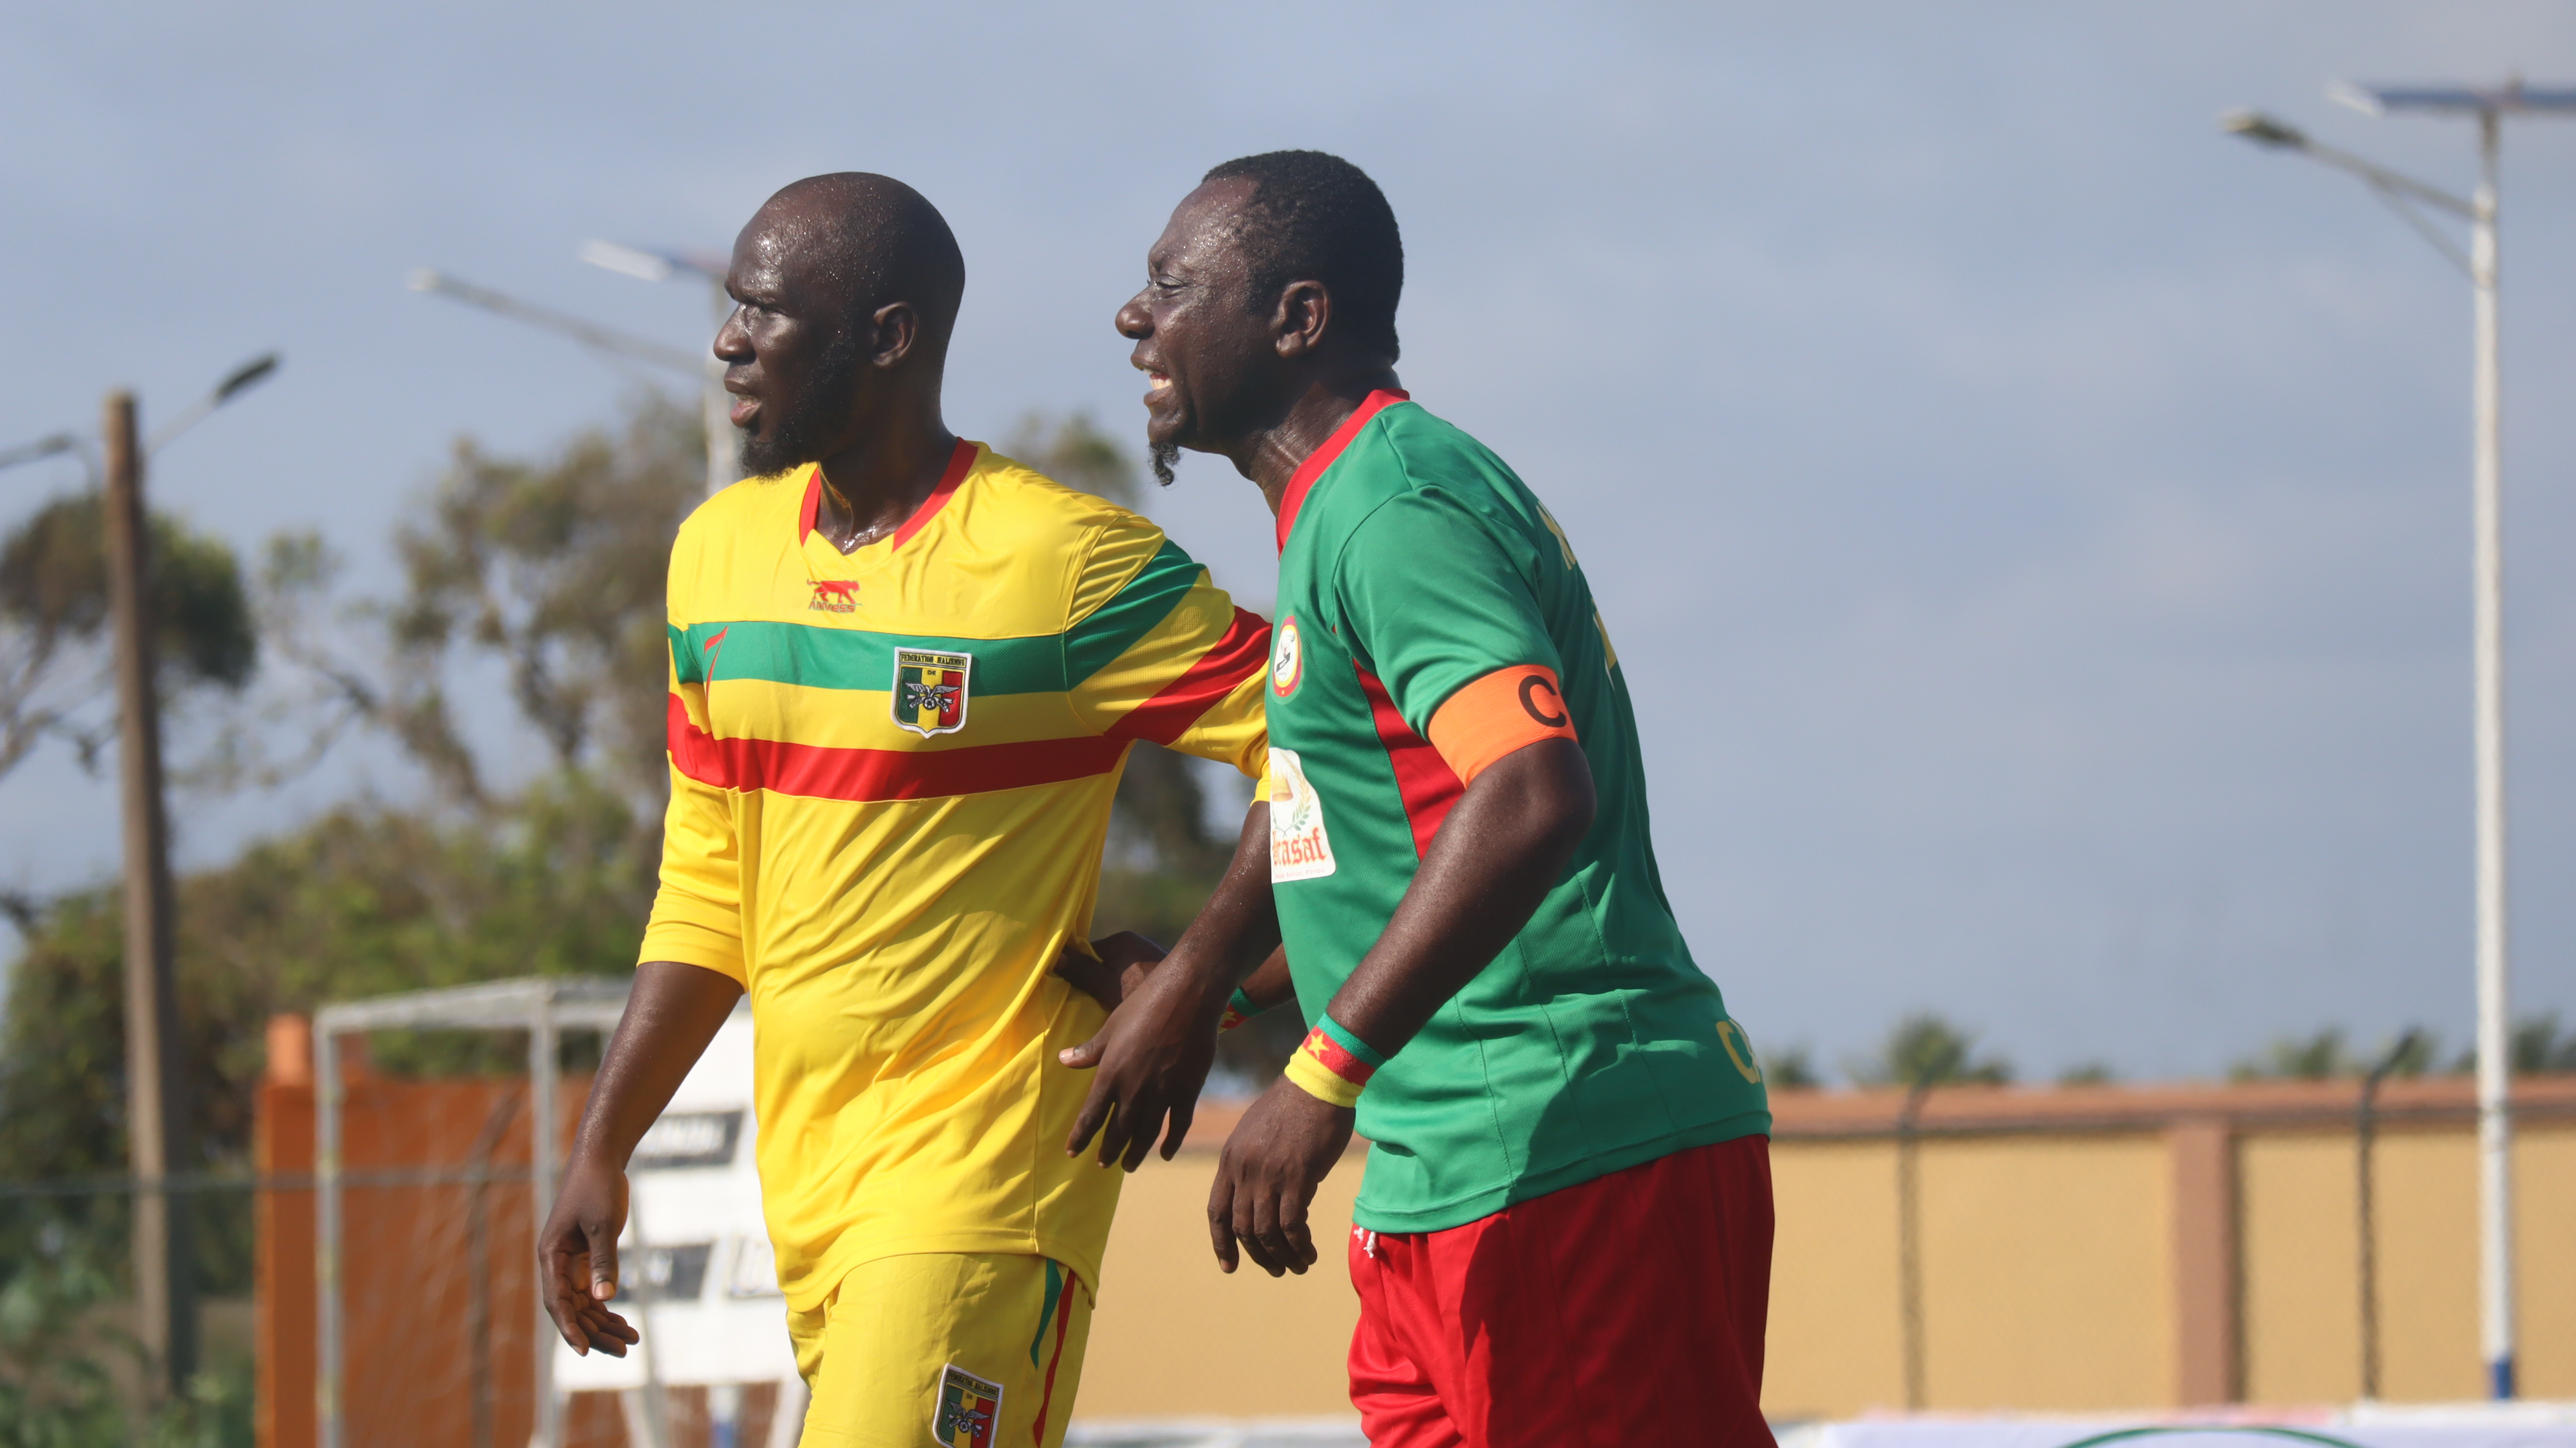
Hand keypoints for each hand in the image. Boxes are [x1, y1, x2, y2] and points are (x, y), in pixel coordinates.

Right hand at [536, 1158, 639, 1356]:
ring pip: (583, 1305)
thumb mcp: (603, 1224)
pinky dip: (606, 1308)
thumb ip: (603, 1261)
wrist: (600, 1159)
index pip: (558, 1303)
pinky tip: (623, 1323)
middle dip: (595, 1332)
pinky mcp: (584, 1259)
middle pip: (572, 1310)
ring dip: (603, 1324)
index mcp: (551, 1256)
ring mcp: (569, 1263)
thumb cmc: (598, 1186)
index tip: (584, 1351)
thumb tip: (605, 1299)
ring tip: (631, 1341)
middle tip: (624, 1350)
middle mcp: (556, 1264)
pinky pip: (592, 1292)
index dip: (570, 1328)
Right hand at [1051, 930, 1165, 1013]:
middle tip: (1082, 1005)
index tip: (1064, 993)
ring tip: (1105, 1011)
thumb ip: (1083, 973)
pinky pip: (1137, 981)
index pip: (1087, 954)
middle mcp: (1138, 944)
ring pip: (1122, 974)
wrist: (1199, 1002)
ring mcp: (1152, 958)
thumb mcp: (1109, 989)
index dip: (1074, 973)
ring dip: (1113, 990)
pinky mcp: (1164, 974)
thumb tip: (1055, 957)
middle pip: (1104, 964)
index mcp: (1122, 942)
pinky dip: (1130, 994)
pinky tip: (1128, 1012)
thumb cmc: (1150, 997)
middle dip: (1094, 982)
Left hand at [1059, 943, 1226, 1168]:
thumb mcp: (1110, 1027)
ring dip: (1135, 1153)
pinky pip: (1177, 1125)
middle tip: (1103, 1164)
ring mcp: (1162, 1092)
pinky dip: (1171, 1142)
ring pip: (1145, 1134)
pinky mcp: (1187, 1090)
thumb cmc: (1144, 1005)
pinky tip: (1165, 1153)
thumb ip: (1089, 1050)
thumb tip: (1064, 1059)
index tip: (1073, 1152)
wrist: (1188, 995)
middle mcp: (1133, 1089)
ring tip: (1129, 1166)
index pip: (1090, 1116)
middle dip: (1108, 1151)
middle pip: (1117, 1131)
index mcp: (1110, 1074)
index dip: (1081, 1137)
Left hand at [1206, 1077, 1353, 1276]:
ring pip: (1266, 1231)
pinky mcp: (1297, 1177)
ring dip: (1281, 1256)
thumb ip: (1250, 1163)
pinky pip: (1292, 1225)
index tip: (1229, 1265)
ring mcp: (1268, 1174)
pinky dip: (1299, 1245)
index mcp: (1230, 1158)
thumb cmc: (1293, 1105)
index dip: (1221, 1242)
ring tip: (1298, 1266)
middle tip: (1275, 1269)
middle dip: (1258, 1255)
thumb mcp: (1255, 1132)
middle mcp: (1244, 1170)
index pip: (1217, 1211)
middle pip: (1242, 1227)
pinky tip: (1309, 1253)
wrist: (1318, 1084)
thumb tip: (1257, 1194)